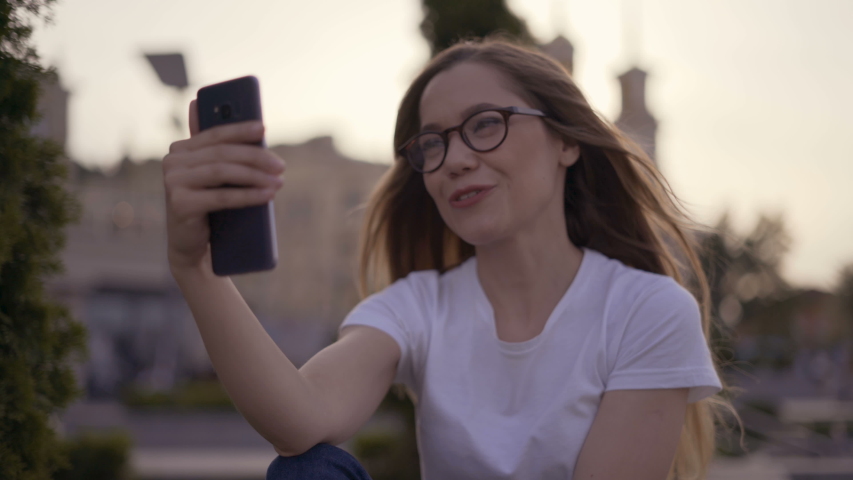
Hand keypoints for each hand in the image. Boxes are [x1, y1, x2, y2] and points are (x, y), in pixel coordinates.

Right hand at [162, 100, 284, 272]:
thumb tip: (259, 128)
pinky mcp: (180, 204)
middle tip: (280, 166)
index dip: (240, 130)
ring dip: (255, 176)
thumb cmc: (210, 208)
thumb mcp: (218, 178)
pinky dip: (247, 195)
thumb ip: (227, 154)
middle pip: (222, 153)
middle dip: (255, 157)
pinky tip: (267, 195)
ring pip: (222, 172)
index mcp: (181, 149)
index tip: (263, 129)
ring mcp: (173, 182)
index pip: (214, 134)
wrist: (192, 247)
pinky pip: (221, 197)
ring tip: (279, 182)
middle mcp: (173, 162)